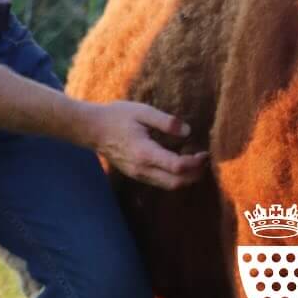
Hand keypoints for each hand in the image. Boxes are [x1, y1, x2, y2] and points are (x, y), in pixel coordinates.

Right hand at [87, 101, 208, 189]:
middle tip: (205, 160)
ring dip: (186, 178)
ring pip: (169, 186)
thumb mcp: (143, 111)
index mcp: (145, 153)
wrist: (93, 129)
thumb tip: (187, 131)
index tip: (204, 153)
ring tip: (196, 163)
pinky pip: (160, 182)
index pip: (178, 167)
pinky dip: (175, 178)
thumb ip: (167, 122)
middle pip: (176, 183)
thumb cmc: (118, 117)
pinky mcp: (136, 175)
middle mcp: (142, 169)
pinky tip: (180, 164)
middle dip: (195, 175)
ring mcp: (138, 174)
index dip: (195, 163)